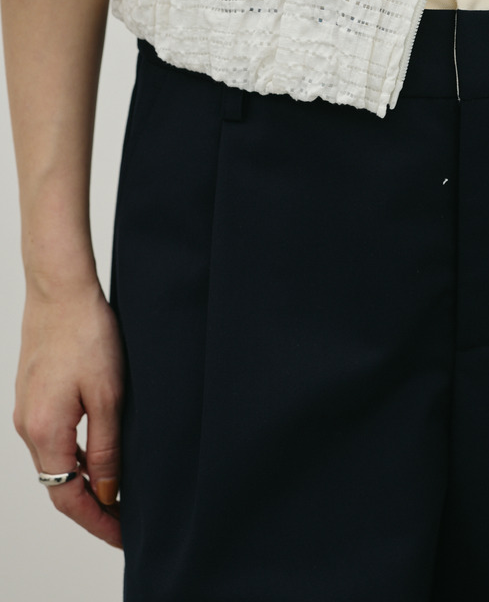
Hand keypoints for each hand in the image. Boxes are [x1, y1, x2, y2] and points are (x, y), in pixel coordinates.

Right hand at [13, 279, 124, 548]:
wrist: (60, 290)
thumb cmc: (87, 334)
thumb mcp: (109, 395)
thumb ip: (108, 448)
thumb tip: (108, 492)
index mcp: (45, 432)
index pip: (68, 497)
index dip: (97, 521)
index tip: (123, 535)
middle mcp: (27, 427)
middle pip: (58, 484)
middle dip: (91, 508)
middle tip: (126, 520)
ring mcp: (26, 411)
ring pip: (55, 462)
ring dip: (83, 481)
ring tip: (118, 492)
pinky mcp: (32, 396)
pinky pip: (52, 439)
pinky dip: (75, 456)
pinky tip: (99, 454)